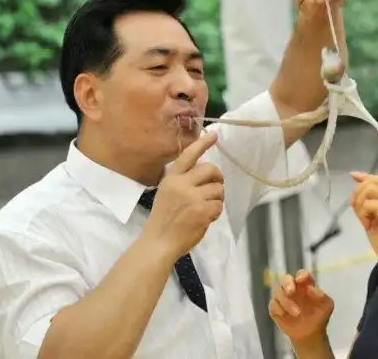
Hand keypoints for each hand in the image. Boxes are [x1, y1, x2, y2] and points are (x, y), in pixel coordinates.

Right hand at [143, 131, 224, 261]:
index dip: (202, 144)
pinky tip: (206, 218)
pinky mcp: (202, 209)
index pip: (187, 156)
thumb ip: (183, 182)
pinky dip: (216, 212)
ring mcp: (192, 196)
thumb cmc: (164, 220)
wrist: (159, 242)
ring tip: (207, 208)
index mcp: (171, 179)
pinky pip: (219, 205)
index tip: (214, 134)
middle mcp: (181, 184)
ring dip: (217, 198)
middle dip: (218, 177)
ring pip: (218, 189)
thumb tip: (205, 172)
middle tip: (216, 187)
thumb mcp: (167, 194)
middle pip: (210, 169)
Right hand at [268, 269, 333, 343]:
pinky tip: (285, 315)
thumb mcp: (327, 306)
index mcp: (306, 284)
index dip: (301, 275)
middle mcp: (293, 288)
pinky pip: (272, 304)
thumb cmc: (320, 316)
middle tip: (290, 292)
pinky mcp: (275, 308)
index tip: (301, 280)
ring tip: (296, 313)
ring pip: (278, 292)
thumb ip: (322, 296)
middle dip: (287, 284)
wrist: (311, 334)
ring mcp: (283, 298)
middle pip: (286, 279)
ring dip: (286, 302)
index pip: (302, 274)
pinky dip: (278, 309)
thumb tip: (310, 288)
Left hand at [350, 172, 377, 264]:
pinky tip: (368, 225)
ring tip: (364, 219)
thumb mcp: (371, 216)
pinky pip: (367, 204)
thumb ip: (366, 202)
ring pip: (368, 189)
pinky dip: (363, 214)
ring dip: (360, 204)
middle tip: (357, 209)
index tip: (353, 175)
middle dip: (359, 192)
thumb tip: (356, 186)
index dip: (364, 176)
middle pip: (372, 181)